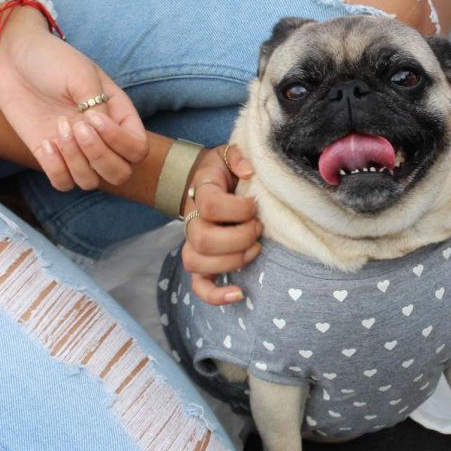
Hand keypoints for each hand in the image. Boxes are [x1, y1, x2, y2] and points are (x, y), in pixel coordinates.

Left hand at [0, 7, 148, 190]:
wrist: (12, 57)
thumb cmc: (52, 59)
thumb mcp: (82, 74)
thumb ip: (98, 106)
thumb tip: (100, 133)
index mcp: (118, 116)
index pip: (137, 149)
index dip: (120, 142)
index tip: (93, 117)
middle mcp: (102, 138)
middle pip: (120, 173)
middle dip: (99, 156)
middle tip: (76, 127)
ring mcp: (76, 149)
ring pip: (91, 182)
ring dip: (75, 160)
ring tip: (59, 128)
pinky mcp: (50, 156)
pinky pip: (63, 183)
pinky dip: (56, 169)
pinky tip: (45, 144)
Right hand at [181, 144, 262, 304]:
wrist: (205, 181)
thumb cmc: (224, 170)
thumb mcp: (229, 154)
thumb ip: (238, 156)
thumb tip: (248, 171)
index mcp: (201, 193)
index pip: (211, 206)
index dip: (238, 208)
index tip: (254, 204)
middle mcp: (192, 221)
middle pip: (204, 240)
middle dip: (239, 237)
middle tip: (257, 228)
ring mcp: (193, 244)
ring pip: (197, 263)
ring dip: (232, 260)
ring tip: (254, 249)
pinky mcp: (200, 260)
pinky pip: (199, 285)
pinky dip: (215, 295)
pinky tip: (239, 293)